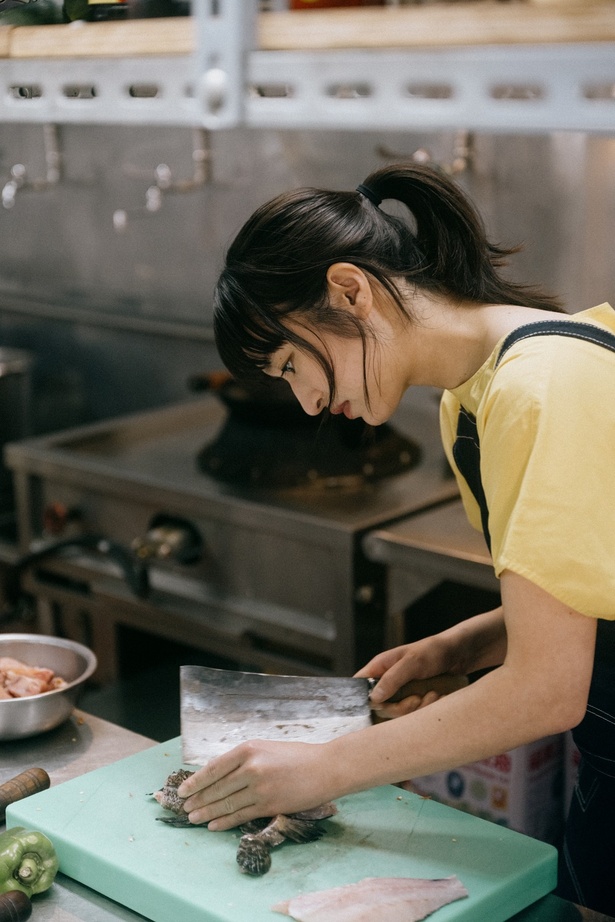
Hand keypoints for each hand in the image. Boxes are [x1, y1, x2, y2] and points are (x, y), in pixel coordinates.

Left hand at [177, 739, 335, 831]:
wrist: (326, 768)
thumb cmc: (298, 756)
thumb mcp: (267, 748)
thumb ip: (244, 760)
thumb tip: (220, 774)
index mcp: (249, 749)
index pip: (214, 768)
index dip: (196, 781)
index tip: (183, 790)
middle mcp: (251, 767)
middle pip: (217, 788)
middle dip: (198, 799)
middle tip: (184, 808)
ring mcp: (259, 788)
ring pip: (226, 804)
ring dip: (207, 813)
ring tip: (193, 818)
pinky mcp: (269, 805)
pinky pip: (240, 816)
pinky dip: (224, 822)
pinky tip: (213, 826)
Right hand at [355, 636, 455, 718]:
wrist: (462, 654)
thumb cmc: (435, 650)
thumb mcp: (413, 662)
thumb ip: (392, 678)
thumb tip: (373, 698)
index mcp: (381, 667)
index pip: (359, 685)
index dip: (363, 698)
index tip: (381, 704)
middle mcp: (388, 681)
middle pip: (381, 707)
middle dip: (400, 708)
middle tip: (417, 698)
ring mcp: (402, 692)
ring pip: (399, 714)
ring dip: (418, 708)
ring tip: (433, 694)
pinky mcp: (416, 700)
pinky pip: (415, 714)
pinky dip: (428, 708)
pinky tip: (438, 696)